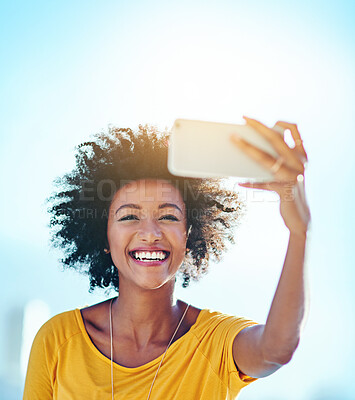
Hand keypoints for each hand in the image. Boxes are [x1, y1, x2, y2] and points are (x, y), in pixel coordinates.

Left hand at [230, 116, 310, 236]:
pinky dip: (250, 183)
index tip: (263, 117)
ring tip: (234, 141)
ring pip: (267, 159)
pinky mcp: (286, 189)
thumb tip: (249, 154)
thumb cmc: (289, 194)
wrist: (300, 219)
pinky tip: (240, 182)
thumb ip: (274, 163)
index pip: (294, 130)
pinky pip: (263, 184)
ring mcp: (294, 175)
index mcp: (301, 156)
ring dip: (248, 149)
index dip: (279, 121)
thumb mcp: (285, 175)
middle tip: (244, 119)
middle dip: (259, 126)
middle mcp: (299, 162)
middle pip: (277, 139)